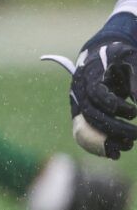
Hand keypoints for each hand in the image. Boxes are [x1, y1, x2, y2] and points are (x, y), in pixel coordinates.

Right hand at [62, 35, 136, 158]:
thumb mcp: (130, 60)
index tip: (134, 112)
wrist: (101, 56)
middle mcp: (79, 91)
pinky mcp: (82, 113)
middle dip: (115, 128)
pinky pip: (85, 133)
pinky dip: (99, 145)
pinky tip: (116, 153)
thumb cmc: (118, 56)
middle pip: (91, 115)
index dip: (116, 106)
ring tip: (129, 144)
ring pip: (88, 126)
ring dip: (107, 139)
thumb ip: (136, 79)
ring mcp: (79, 103)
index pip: (98, 95)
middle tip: (136, 135)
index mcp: (89, 76)